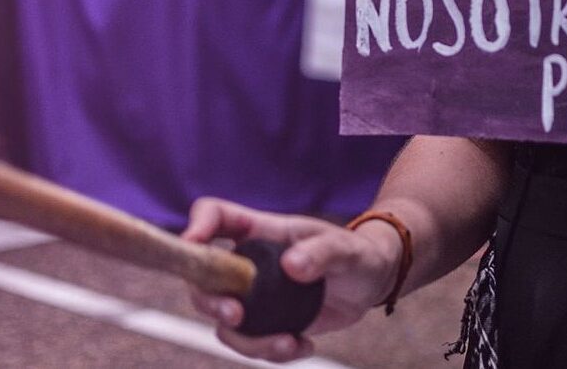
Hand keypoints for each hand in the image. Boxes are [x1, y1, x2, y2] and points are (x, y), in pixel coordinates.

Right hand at [182, 198, 400, 362]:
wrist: (371, 280)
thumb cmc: (355, 252)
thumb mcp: (345, 249)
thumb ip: (321, 252)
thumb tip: (291, 267)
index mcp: (261, 231)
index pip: (215, 215)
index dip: (197, 224)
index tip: (194, 243)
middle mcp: (249, 262)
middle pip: (203, 276)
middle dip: (208, 299)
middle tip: (234, 315)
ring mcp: (255, 294)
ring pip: (223, 319)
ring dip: (244, 339)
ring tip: (287, 343)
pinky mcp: (267, 322)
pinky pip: (251, 343)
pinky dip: (271, 352)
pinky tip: (303, 345)